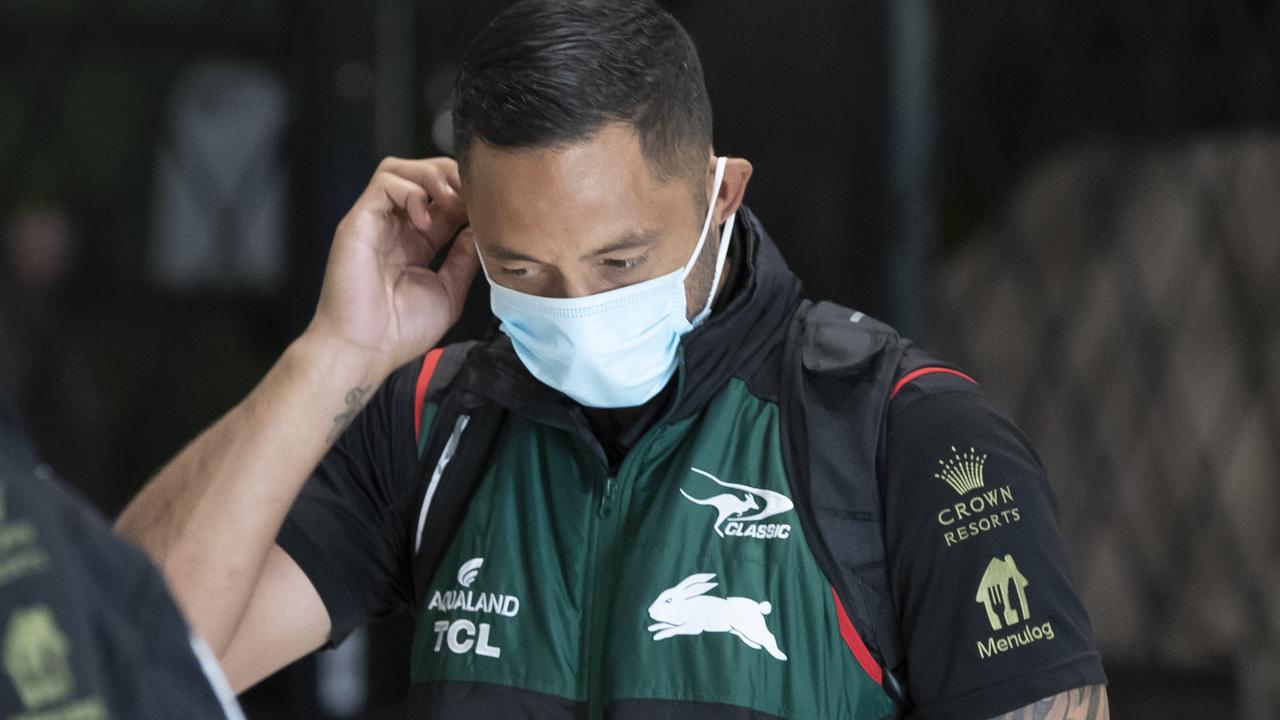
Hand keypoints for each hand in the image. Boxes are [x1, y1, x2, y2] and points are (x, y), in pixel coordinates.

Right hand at [308, 157, 477, 379]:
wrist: (365, 350)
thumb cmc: (400, 331)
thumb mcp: (448, 291)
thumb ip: (463, 258)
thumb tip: (480, 230)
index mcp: (417, 241)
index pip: (442, 199)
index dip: (466, 194)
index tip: (487, 206)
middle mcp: (395, 226)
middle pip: (422, 174)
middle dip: (451, 176)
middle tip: (471, 196)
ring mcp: (376, 221)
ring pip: (401, 169)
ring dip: (432, 176)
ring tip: (450, 202)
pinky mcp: (359, 221)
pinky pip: (385, 183)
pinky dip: (411, 192)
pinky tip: (426, 221)